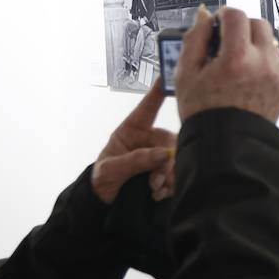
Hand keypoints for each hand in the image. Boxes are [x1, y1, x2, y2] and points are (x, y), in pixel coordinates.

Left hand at [92, 79, 176, 204]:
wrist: (103, 200)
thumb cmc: (102, 178)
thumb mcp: (111, 169)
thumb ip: (135, 160)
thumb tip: (163, 154)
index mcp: (132, 130)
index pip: (147, 108)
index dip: (158, 92)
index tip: (167, 78)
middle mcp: (148, 139)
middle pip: (170, 140)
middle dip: (169, 160)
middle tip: (160, 179)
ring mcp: (157, 154)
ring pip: (176, 158)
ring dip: (170, 175)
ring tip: (157, 189)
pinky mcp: (164, 170)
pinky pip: (177, 172)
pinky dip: (171, 184)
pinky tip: (160, 193)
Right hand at [176, 5, 278, 122]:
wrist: (227, 146)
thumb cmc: (204, 115)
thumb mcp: (186, 74)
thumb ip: (195, 38)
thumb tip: (204, 16)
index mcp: (237, 58)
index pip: (236, 15)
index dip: (223, 15)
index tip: (217, 24)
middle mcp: (262, 64)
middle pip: (258, 23)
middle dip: (241, 27)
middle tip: (225, 41)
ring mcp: (276, 75)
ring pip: (268, 42)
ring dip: (252, 44)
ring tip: (234, 62)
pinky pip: (274, 62)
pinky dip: (261, 62)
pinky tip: (244, 77)